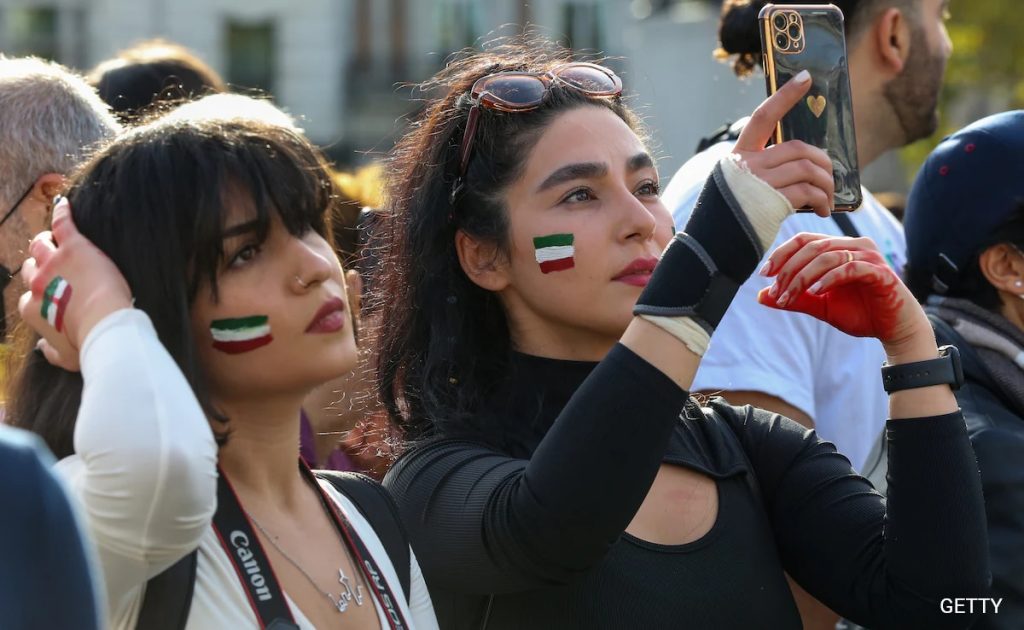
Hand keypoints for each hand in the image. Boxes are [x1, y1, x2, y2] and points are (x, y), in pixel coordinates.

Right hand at [18, 197, 132, 369]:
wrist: (104, 324)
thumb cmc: (87, 343)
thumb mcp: (65, 357)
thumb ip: (50, 351)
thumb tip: (42, 346)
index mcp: (32, 309)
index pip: (28, 296)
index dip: (39, 293)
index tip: (51, 294)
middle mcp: (36, 283)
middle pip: (31, 267)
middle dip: (39, 265)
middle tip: (52, 263)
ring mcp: (54, 263)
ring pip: (40, 245)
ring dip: (45, 242)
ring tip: (53, 238)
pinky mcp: (75, 247)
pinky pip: (63, 224)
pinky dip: (62, 212)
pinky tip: (64, 204)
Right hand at [733, 70, 834, 216]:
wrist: (710, 250)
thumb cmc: (727, 223)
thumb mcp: (736, 188)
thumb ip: (758, 173)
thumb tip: (795, 170)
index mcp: (737, 156)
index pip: (763, 117)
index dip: (786, 96)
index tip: (807, 78)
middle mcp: (747, 164)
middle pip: (797, 148)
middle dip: (821, 161)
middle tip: (829, 177)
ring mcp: (758, 182)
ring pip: (807, 169)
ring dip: (825, 184)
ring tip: (827, 199)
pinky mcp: (771, 201)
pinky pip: (808, 192)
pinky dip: (822, 201)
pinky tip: (823, 211)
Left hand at [756, 233, 933, 360]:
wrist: (893, 329)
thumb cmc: (859, 313)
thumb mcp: (819, 306)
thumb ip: (794, 298)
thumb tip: (759, 296)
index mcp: (839, 248)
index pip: (804, 240)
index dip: (781, 254)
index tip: (763, 274)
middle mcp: (854, 246)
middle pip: (812, 247)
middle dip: (789, 270)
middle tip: (775, 292)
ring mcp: (869, 256)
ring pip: (827, 256)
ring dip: (803, 277)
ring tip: (790, 297)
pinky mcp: (880, 271)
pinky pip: (849, 268)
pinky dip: (829, 279)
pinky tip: (815, 292)